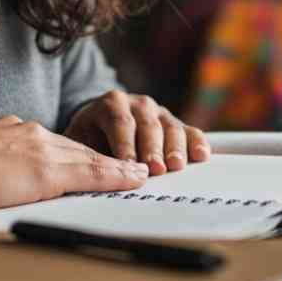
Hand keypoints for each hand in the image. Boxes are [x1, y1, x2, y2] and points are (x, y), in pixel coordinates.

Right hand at [0, 115, 147, 213]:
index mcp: (13, 131)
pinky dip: (116, 176)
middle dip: (107, 158)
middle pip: (79, 149)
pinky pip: (91, 173)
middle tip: (133, 166)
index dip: (78, 155)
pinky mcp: (46, 170)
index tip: (93, 160)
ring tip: (142, 173)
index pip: (55, 145)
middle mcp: (32, 134)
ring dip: (119, 167)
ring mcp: (41, 150)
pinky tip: (133, 179)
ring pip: (90, 159)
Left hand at [66, 89, 210, 176]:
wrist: (101, 126)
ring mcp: (160, 113)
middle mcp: (138, 104)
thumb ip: (87, 154)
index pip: (120, 123)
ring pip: (171, 127)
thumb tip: (89, 177)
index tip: (128, 165)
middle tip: (156, 169)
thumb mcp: (80, 141)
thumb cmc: (90, 138)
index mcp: (112, 104)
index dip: (125, 145)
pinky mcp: (175, 124)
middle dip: (152, 149)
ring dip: (175, 147)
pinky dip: (197, 142)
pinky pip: (190, 131)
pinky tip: (201, 155)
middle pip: (148, 125)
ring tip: (176, 165)